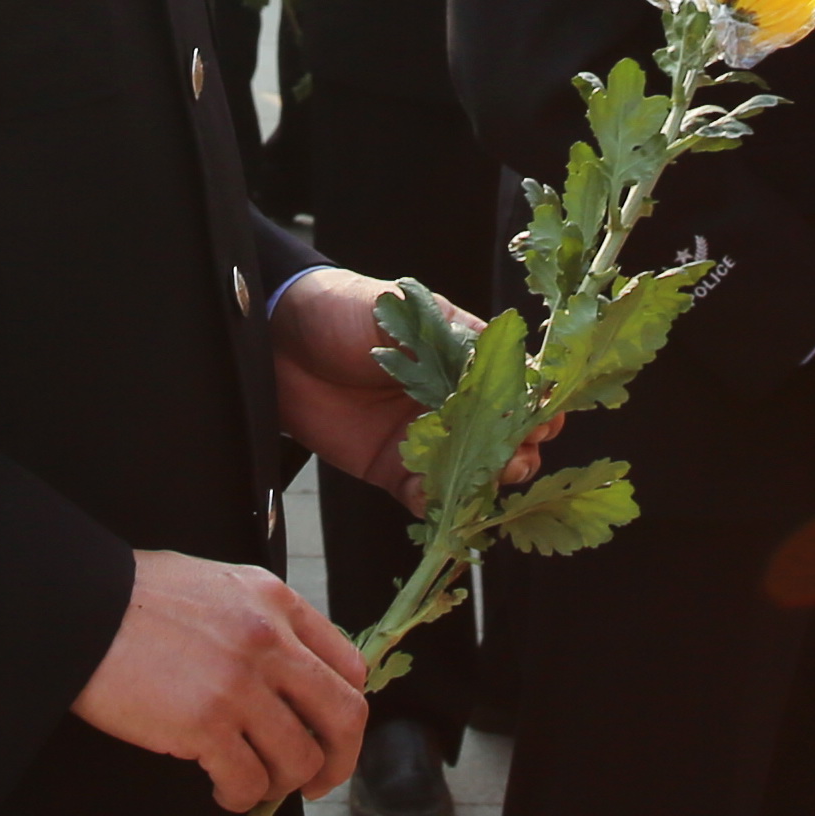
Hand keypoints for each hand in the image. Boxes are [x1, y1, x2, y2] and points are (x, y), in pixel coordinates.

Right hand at [71, 549, 369, 811]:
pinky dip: (240, 796)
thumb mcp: (218, 585)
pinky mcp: (205, 724)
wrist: (80, 609)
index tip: (326, 733)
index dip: (343, 711)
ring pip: (300, 759)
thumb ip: (261, 620)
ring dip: (281, 784)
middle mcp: (270, 641)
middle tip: (315, 782)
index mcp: (277, 602)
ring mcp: (240, 684)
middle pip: (344, 716)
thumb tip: (287, 672)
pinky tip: (221, 788)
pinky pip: (248, 782)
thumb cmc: (138, 598)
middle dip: (337, 761)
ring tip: (252, 782)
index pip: (349, 666)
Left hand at [267, 267, 526, 511]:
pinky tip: (434, 499)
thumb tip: (502, 370)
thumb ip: (451, 344)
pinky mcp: (392, 468)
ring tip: (482, 480)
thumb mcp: (403, 315)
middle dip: (519, 449)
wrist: (275, 340)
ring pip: (474, 472)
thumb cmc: (343, 311)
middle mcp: (453, 402)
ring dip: (485, 481)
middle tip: (512, 454)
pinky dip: (437, 504)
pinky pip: (426, 497)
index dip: (536, 403)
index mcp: (466, 358)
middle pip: (507, 435)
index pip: (519, 385)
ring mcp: (424, 438)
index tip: (539, 416)